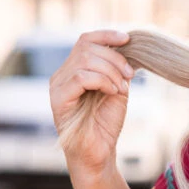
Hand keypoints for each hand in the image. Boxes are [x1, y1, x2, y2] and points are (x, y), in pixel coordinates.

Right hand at [49, 29, 135, 177]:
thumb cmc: (106, 124)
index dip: (106, 35)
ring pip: (84, 60)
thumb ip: (117, 69)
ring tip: (121, 88)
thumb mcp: (117, 89)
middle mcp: (62, 75)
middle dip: (115, 59)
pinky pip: (80, 77)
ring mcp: (58, 86)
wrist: (98, 153)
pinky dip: (102, 81)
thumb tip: (128, 46)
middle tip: (130, 76)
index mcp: (74, 70)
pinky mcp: (58, 99)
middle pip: (87, 47)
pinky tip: (113, 92)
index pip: (86, 40)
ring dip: (111, 72)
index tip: (127, 39)